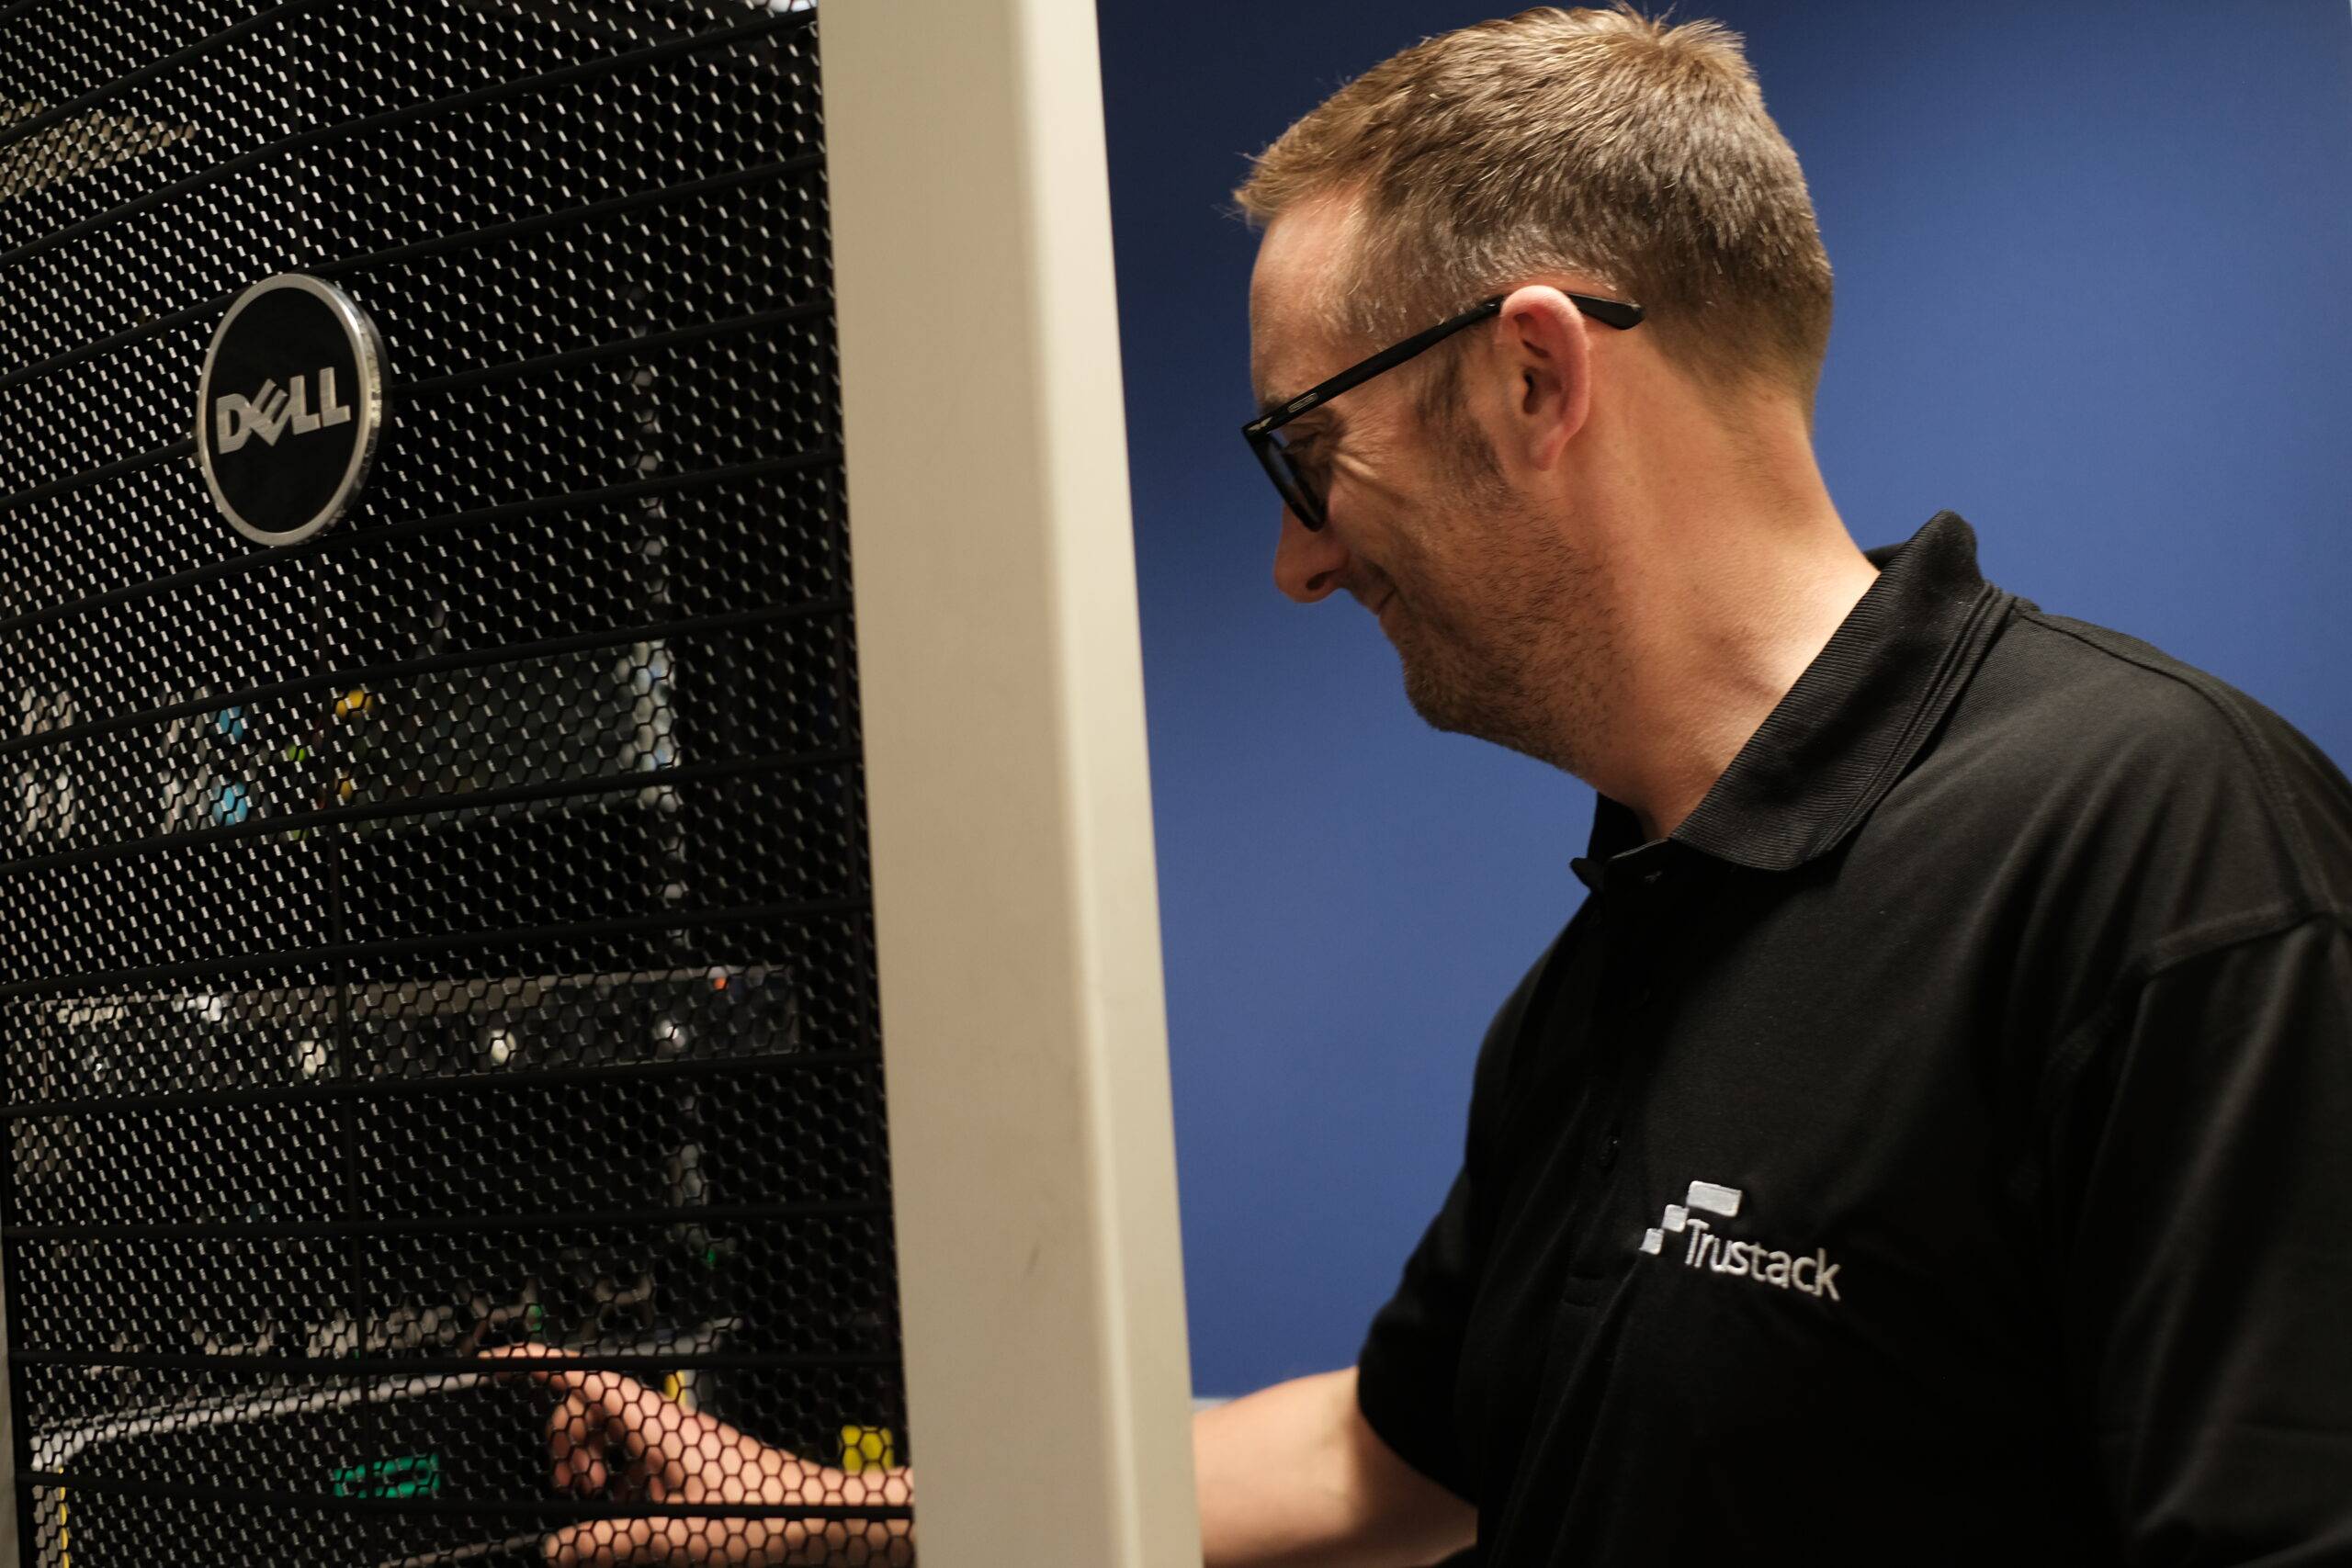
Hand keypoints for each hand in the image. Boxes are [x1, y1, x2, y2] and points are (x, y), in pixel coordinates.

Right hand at [482, 1345, 913, 1565]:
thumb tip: (559, 1548)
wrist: (818, 1519)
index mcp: (657, 1424)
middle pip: (591, 1407)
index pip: (584, 1378)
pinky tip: (626, 1515)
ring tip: (595, 1503)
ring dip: (592, 1463)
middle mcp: (667, 1424)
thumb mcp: (672, 1535)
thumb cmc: (763, 1515)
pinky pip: (639, 1458)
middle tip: (570, 1488)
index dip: (536, 1365)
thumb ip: (607, 1542)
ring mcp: (681, 1442)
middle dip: (565, 1440)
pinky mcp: (693, 1463)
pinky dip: (620, 1482)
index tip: (496, 1363)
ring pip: (614, 1434)